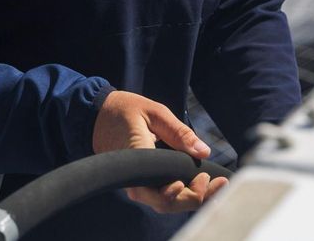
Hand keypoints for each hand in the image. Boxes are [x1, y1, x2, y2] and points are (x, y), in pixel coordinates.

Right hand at [92, 90, 226, 212]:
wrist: (97, 114)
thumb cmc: (125, 110)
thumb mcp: (155, 113)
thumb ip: (179, 133)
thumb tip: (203, 152)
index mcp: (138, 162)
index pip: (166, 192)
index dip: (189, 193)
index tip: (206, 177)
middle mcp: (135, 180)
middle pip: (167, 204)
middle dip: (196, 198)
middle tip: (216, 182)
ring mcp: (136, 184)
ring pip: (165, 203)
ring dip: (190, 197)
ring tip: (211, 182)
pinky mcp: (140, 182)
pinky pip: (161, 195)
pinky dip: (181, 192)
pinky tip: (198, 182)